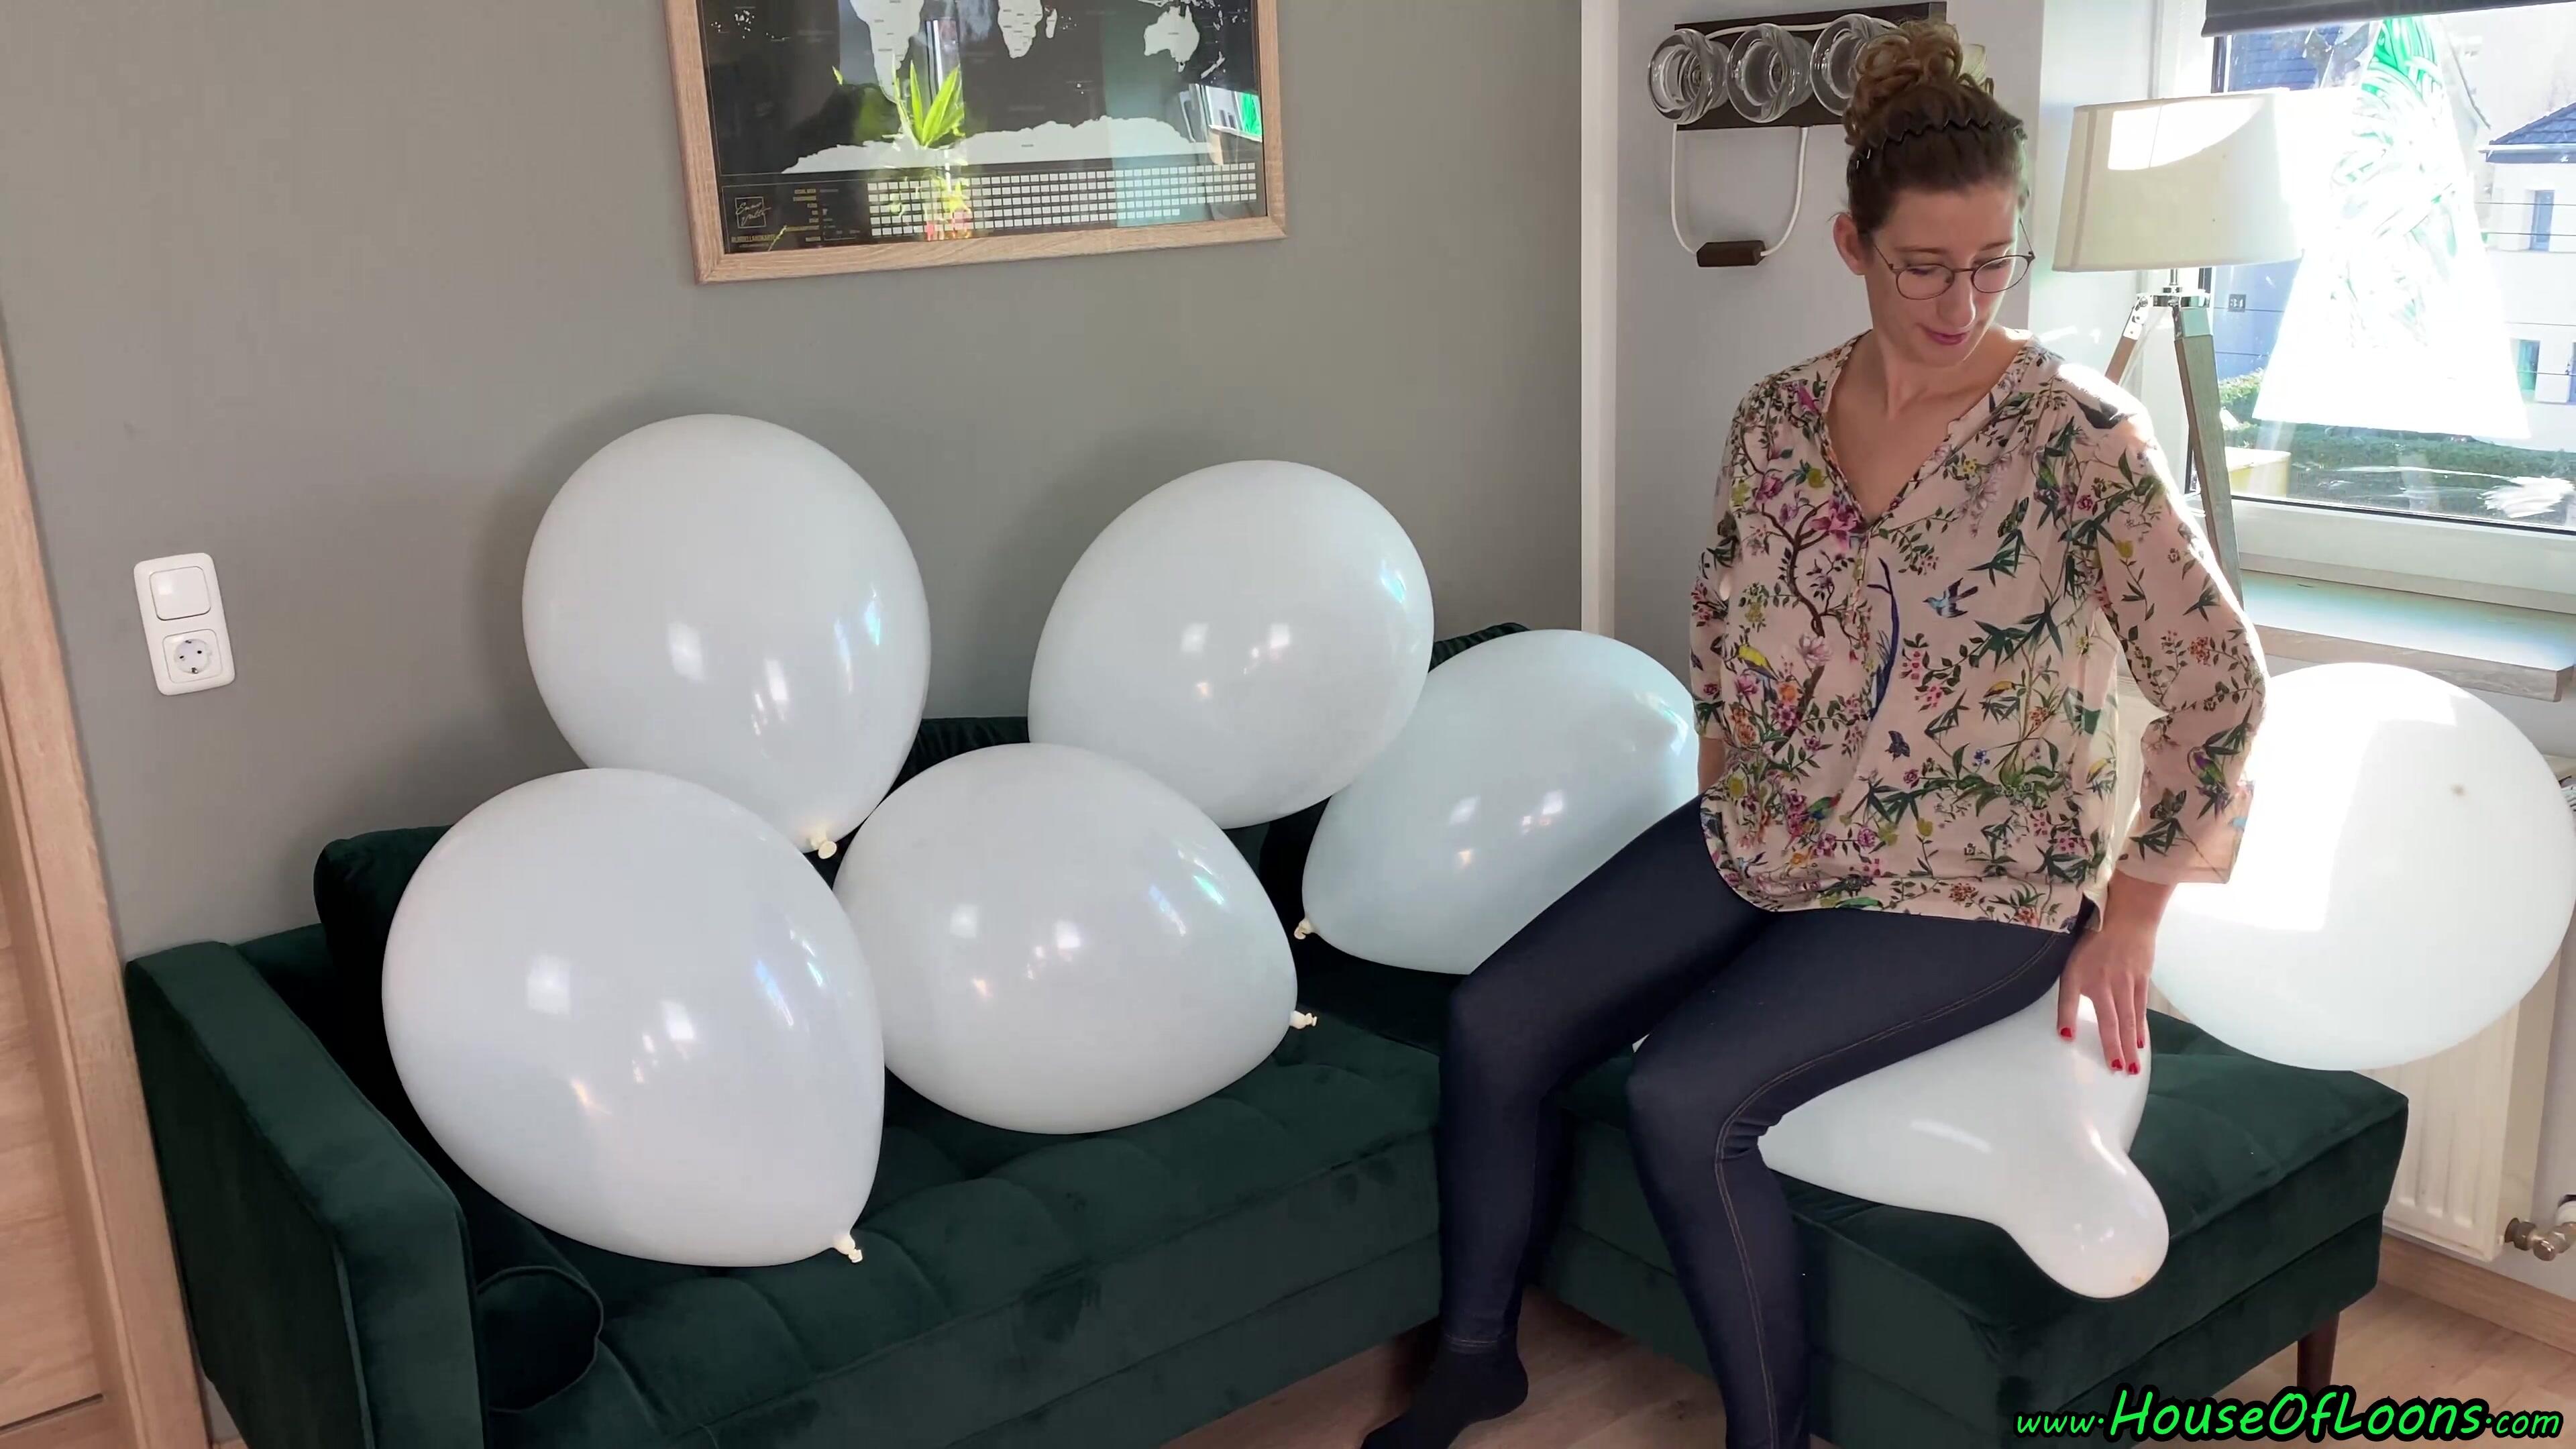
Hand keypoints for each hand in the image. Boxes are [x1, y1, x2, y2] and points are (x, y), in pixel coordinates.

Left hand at [2056, 915, 2153, 1074]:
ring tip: (2131, 1067)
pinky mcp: (2141, 980)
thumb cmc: (2095, 940)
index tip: (2066, 1036)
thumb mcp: (2072, 961)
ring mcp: (2126, 982)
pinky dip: (2141, 1029)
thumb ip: (2068, 992)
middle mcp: (2104, 982)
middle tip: (2117, 1070)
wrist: (2128, 917)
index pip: (2069, 999)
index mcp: (2081, 975)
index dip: (2066, 1017)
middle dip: (2114, 1047)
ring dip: (2129, 1045)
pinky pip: (2141, 1009)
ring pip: (2129, 1020)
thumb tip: (2064, 1024)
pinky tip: (2140, 1044)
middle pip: (2110, 1021)